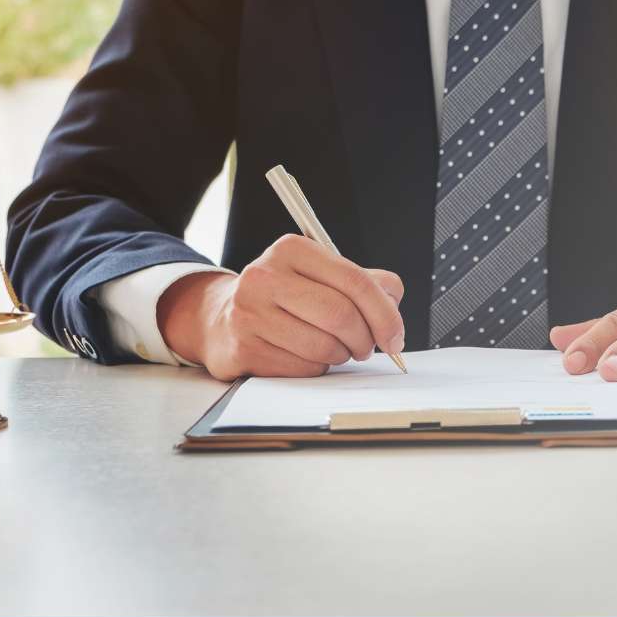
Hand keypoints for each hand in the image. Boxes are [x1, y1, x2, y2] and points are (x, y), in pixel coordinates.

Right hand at [158, 234, 404, 380]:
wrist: (221, 317)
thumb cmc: (282, 296)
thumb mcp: (319, 275)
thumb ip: (361, 280)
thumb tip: (394, 293)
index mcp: (292, 249)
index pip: (355, 281)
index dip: (385, 314)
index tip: (395, 336)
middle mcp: (265, 275)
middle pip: (341, 315)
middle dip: (366, 339)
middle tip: (368, 347)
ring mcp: (250, 312)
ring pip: (324, 346)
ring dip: (341, 355)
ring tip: (336, 349)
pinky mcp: (243, 347)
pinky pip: (302, 368)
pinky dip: (317, 368)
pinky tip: (307, 356)